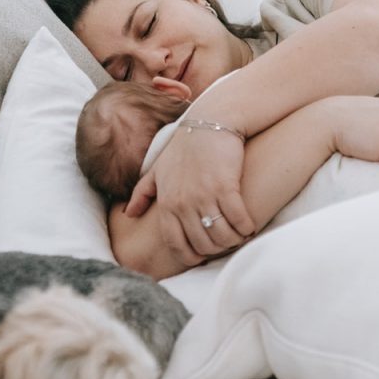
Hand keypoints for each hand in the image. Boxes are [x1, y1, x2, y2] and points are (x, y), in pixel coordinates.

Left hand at [126, 125, 255, 266]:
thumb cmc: (183, 147)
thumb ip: (142, 193)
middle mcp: (184, 203)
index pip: (176, 244)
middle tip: (225, 243)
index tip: (202, 256)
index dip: (191, 256)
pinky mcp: (226, 187)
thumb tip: (128, 214)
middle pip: (202, 244)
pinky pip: (239, 219)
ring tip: (239, 235)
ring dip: (233, 240)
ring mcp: (205, 196)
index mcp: (167, 203)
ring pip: (222, 235)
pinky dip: (246, 227)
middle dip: (216, 249)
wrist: (210, 122)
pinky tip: (249, 226)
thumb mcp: (157, 170)